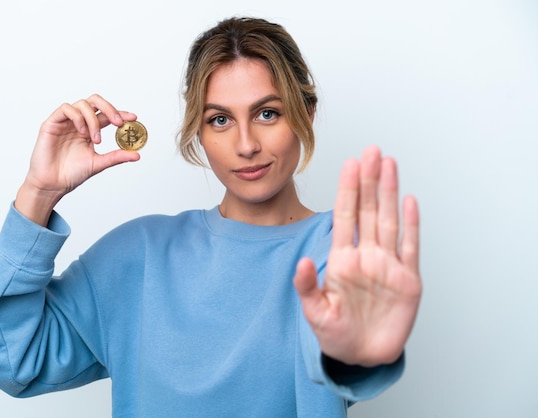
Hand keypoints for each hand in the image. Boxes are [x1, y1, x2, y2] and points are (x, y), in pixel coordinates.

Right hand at [15, 94, 140, 224]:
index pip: (106, 115)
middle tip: (119, 122)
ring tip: (96, 139)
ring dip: (94, 119)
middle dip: (110, 108)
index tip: (134, 118)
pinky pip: (66, 109)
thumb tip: (137, 154)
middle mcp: (79, 123)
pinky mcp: (52, 123)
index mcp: (90, 130)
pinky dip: (78, 117)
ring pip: (83, 104)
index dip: (120, 113)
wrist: (52, 184)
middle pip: (95, 102)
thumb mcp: (98, 163)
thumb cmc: (72, 174)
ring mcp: (65, 122)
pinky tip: (82, 132)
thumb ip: (116, 157)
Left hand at [294, 145, 421, 366]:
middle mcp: (366, 256)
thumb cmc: (336, 334)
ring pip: (389, 220)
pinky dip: (411, 224)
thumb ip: (308, 286)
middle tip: (372, 151)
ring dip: (389, 192)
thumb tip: (303, 262)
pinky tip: (409, 201)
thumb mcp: (315, 312)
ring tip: (389, 164)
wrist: (362, 356)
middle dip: (370, 180)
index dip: (348, 189)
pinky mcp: (408, 280)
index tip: (350, 164)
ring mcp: (388, 265)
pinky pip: (410, 247)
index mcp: (343, 260)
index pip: (346, 216)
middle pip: (368, 210)